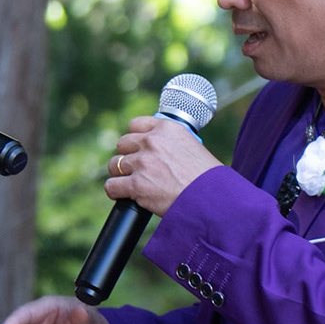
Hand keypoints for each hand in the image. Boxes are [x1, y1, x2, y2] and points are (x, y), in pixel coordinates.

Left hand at [104, 116, 219, 215]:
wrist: (212, 198)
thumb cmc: (207, 178)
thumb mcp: (192, 146)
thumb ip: (170, 141)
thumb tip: (156, 145)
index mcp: (167, 128)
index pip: (135, 124)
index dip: (135, 138)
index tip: (138, 147)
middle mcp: (152, 142)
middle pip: (122, 144)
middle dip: (128, 156)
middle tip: (137, 168)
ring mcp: (143, 163)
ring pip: (115, 164)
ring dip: (120, 174)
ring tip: (131, 183)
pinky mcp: (137, 185)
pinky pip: (112, 185)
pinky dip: (114, 191)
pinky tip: (122, 194)